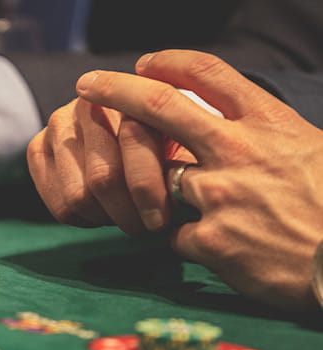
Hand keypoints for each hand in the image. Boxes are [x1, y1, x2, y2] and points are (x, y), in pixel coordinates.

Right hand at [27, 98, 193, 234]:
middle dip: (129, 212)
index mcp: (129, 91)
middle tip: (147, 227)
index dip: (151, 190)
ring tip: (128, 217)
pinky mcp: (38, 147)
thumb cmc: (175, 141)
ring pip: (78, 196)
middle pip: (103, 178)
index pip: (133, 145)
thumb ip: (187, 158)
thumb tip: (180, 194)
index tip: (166, 220)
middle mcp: (88, 102)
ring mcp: (58, 123)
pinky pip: (58, 204)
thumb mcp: (191, 142)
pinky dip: (84, 219)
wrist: (134, 132)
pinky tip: (103, 211)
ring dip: (107, 218)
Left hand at [76, 50, 322, 309]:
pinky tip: (217, 249)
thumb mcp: (311, 149)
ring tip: (202, 212)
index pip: (208, 74)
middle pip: (158, 107)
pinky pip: (173, 235)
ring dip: (160, 193)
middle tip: (86, 85)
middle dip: (115, 91)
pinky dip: (184, 239)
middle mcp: (237, 151)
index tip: (145, 64)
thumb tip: (233, 124)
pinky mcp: (212, 241)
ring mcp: (220, 195)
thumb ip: (266, 135)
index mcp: (269, 123)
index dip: (169, 63)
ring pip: (158, 181)